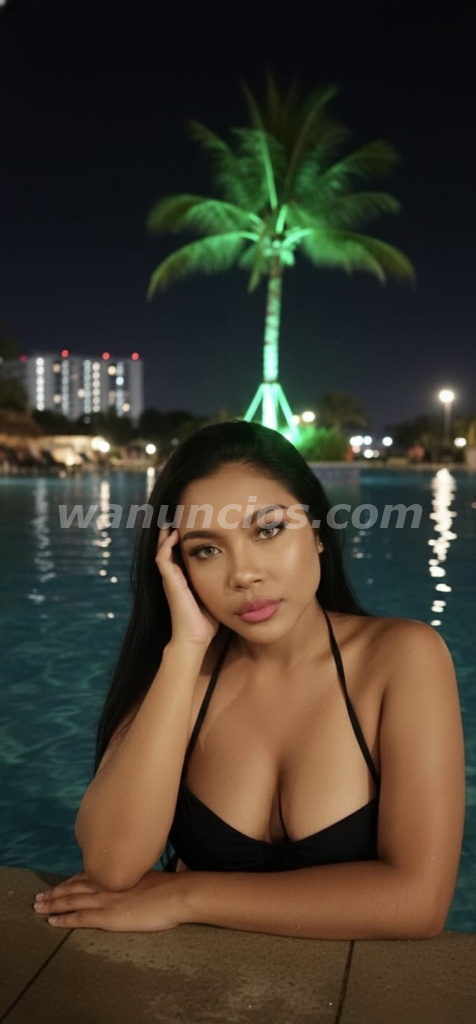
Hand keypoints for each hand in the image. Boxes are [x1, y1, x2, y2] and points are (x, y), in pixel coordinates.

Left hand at [32, 869, 186, 931]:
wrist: (176, 894)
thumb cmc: (169, 887)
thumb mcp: (147, 876)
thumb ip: (135, 878)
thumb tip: (134, 883)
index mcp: (116, 874)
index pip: (87, 876)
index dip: (71, 881)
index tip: (60, 884)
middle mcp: (107, 884)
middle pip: (74, 887)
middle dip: (55, 892)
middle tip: (39, 896)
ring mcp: (105, 900)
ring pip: (71, 900)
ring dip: (53, 903)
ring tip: (38, 906)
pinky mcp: (107, 917)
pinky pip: (79, 918)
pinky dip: (64, 919)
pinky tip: (52, 921)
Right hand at [156, 526, 219, 648]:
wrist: (194, 638)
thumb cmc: (206, 623)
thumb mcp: (215, 597)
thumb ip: (220, 587)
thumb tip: (239, 580)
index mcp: (184, 581)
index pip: (180, 555)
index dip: (182, 541)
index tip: (191, 527)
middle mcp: (174, 578)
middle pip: (167, 549)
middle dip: (171, 534)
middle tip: (177, 517)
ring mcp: (169, 579)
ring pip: (161, 550)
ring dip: (165, 535)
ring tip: (171, 520)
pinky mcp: (168, 581)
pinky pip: (162, 558)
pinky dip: (165, 545)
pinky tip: (173, 534)